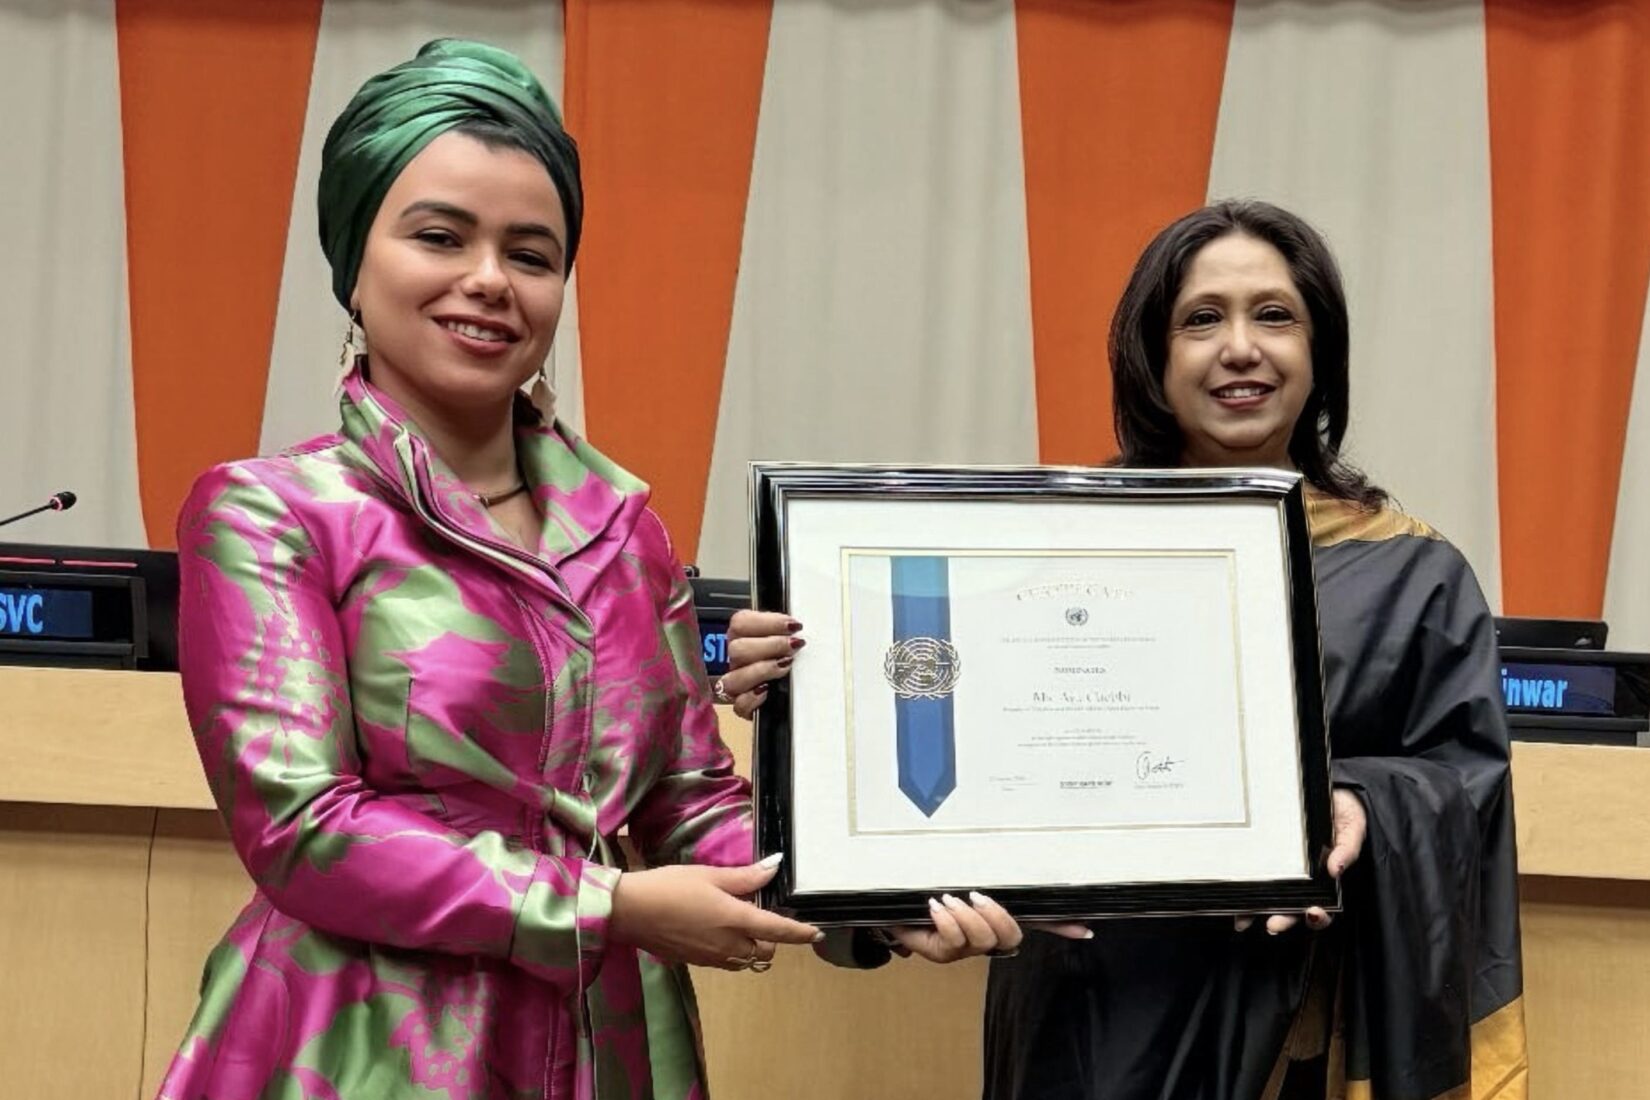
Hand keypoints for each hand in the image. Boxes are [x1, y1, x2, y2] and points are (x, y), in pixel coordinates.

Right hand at [610, 855, 821, 970]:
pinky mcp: (696, 963)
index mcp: (737, 921)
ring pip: (745, 960)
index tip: (817, 934)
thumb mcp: (710, 876)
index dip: (801, 933)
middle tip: (758, 914)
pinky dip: (731, 950)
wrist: (630, 912)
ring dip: (750, 946)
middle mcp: (729, 945)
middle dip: (770, 938)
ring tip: (736, 922)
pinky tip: (714, 930)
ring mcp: (712, 958)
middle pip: (765, 951)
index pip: (780, 932)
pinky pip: (725, 961)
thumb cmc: (671, 887)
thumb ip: (745, 877)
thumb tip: (775, 867)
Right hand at [719, 610, 803, 719]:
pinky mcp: (745, 707)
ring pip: (733, 679)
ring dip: (762, 670)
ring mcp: (739, 685)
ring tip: (786, 666)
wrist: (797, 695)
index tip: (793, 626)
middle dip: (770, 645)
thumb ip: (785, 628)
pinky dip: (752, 698)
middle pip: (736, 649)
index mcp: (743, 637)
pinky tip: (767, 691)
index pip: (740, 622)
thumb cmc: (792, 659)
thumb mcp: (789, 638)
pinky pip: (739, 705)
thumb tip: (796, 625)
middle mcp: (738, 661)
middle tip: (794, 646)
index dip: (767, 622)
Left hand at [882, 892, 1091, 963]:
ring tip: (949, 900)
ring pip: (982, 939)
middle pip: (1010, 937)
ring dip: (967, 917)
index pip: (1036, 923)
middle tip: (977, 896)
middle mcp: (985, 938)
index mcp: (996, 918)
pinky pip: (954, 941)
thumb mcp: (957, 878)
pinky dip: (946, 920)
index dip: (1060, 927)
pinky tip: (936, 908)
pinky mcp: (944, 953)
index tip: (1084, 928)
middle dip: (997, 916)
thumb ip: (984, 871)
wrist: (896, 910)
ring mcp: (966, 948)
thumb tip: (1006, 856)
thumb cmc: (932, 894)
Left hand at [1235, 788, 1366, 934]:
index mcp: (1324, 878)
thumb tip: (1335, 869)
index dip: (1317, 917)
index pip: (1322, 906)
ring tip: (1244, 919)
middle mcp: (1302, 879)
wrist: (1326, 789)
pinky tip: (1233, 894)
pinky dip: (1242, 886)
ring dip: (1256, 911)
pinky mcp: (1264, 853)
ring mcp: (1282, 868)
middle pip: (1293, 908)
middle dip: (1283, 920)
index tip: (1312, 913)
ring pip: (1269, 897)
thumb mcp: (1352, 827)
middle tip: (1273, 925)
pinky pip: (1253, 873)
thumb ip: (1347, 849)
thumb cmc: (1343, 811)